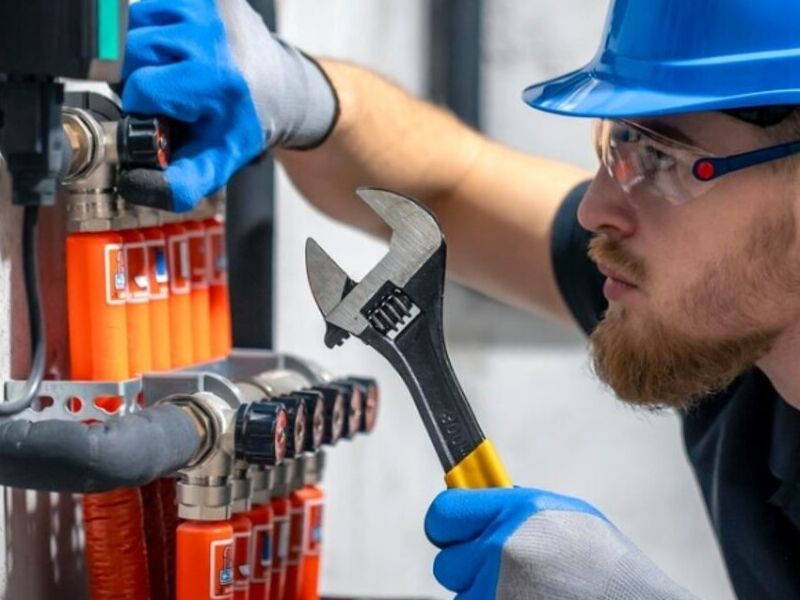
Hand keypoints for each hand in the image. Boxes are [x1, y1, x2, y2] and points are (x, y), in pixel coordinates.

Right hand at [120, 0, 337, 210]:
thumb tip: (135, 186)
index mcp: (214, 79)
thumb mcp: (216, 162)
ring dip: (139, 50)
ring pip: (134, 23)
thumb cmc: (245, 123)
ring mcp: (206, 7)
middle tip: (163, 94)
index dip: (141, 105)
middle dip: (136, 76)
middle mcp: (210, 35)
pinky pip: (152, 6)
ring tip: (167, 70)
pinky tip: (174, 49)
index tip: (159, 114)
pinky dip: (152, 27)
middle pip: (131, 52)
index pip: (141, 88)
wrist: (284, 88)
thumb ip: (178, 184)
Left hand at [425, 487, 695, 599]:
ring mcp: (498, 592)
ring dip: (482, 593)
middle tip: (501, 568)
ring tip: (530, 590)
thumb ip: (510, 507)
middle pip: (445, 561)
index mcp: (515, 513)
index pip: (442, 514)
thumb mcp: (559, 514)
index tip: (454, 531)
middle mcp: (501, 551)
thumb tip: (468, 500)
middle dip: (468, 565)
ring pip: (461, 595)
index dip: (448, 524)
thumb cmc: (601, 562)